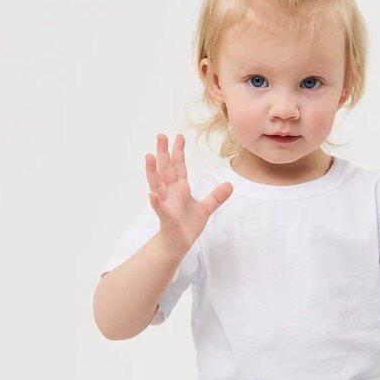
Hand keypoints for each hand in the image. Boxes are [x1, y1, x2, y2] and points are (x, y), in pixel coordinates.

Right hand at [145, 133, 232, 250]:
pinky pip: (160, 208)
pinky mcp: (166, 217)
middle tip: (161, 136)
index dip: (179, 152)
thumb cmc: (187, 225)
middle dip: (163, 153)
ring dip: (153, 171)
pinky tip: (152, 194)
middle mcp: (170, 193)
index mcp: (180, 189)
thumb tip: (230, 185)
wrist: (178, 243)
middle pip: (166, 170)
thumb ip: (216, 197)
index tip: (179, 136)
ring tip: (149, 157)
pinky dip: (156, 201)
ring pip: (157, 184)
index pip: (179, 167)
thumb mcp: (206, 209)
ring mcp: (166, 204)